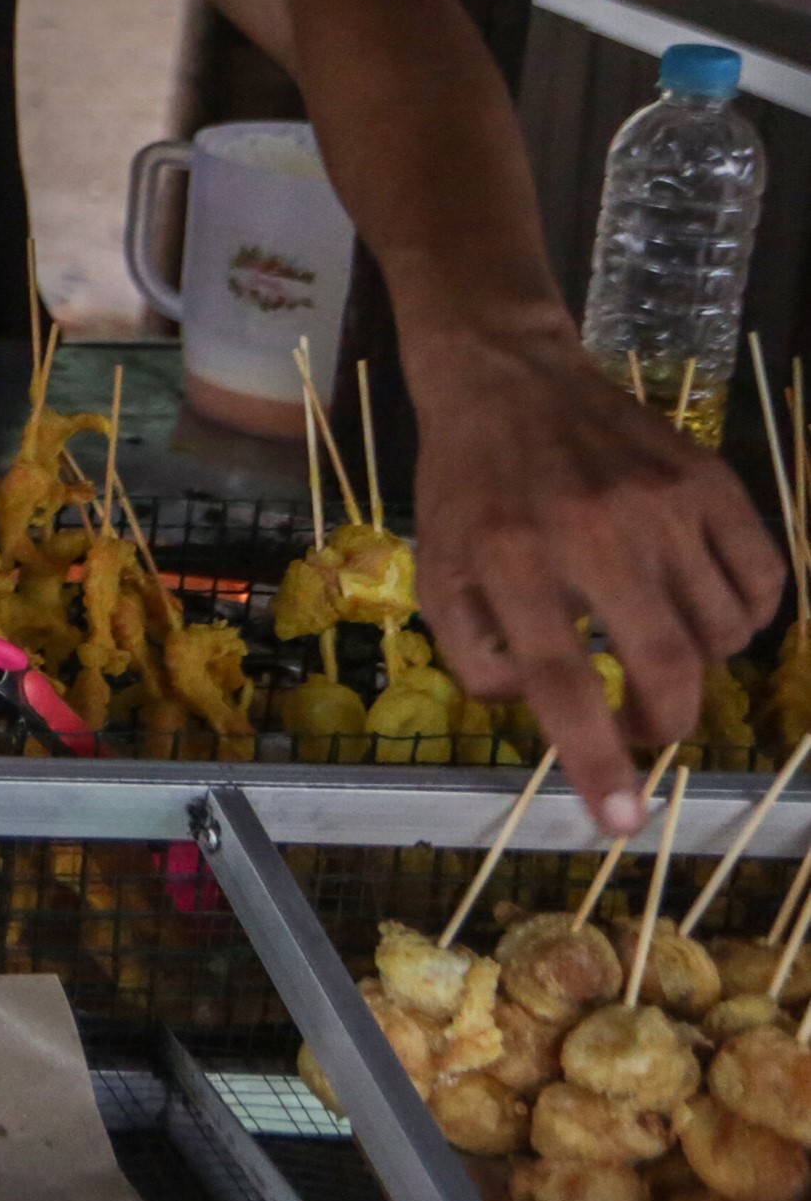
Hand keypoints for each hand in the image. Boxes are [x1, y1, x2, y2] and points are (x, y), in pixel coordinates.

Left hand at [406, 314, 786, 832]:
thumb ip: (475, 652)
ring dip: (697, 665)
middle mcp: (592, 532)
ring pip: (720, 632)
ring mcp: (661, 503)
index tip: (623, 821)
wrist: (508, 379)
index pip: (559, 681)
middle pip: (664, 665)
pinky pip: (762, 580)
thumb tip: (537, 712)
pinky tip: (703, 609)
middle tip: (645, 729)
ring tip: (656, 644)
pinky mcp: (709, 480)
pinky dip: (746, 616)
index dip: (594, 760)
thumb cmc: (468, 484)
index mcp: (510, 558)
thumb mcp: (438, 569)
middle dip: (664, 724)